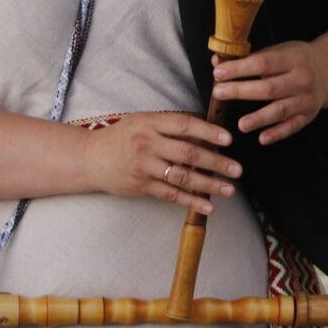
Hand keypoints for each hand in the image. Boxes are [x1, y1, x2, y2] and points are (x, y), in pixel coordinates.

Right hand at [84, 111, 241, 212]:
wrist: (90, 158)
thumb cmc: (122, 137)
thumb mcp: (143, 122)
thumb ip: (171, 126)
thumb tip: (208, 132)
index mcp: (150, 123)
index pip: (184, 124)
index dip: (208, 131)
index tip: (229, 139)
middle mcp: (147, 144)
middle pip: (188, 153)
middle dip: (216, 162)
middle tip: (237, 169)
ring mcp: (144, 167)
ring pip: (182, 176)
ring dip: (209, 184)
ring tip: (229, 189)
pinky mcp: (142, 186)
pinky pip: (171, 195)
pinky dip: (191, 201)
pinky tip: (209, 206)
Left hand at [210, 41, 327, 143]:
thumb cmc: (297, 60)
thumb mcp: (279, 51)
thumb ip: (249, 58)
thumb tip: (217, 63)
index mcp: (293, 58)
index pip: (263, 63)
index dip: (240, 69)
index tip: (219, 73)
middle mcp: (302, 79)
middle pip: (269, 88)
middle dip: (242, 91)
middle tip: (219, 93)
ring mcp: (306, 99)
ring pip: (280, 110)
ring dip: (260, 118)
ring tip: (241, 124)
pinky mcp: (308, 116)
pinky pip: (292, 127)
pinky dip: (277, 134)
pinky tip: (262, 138)